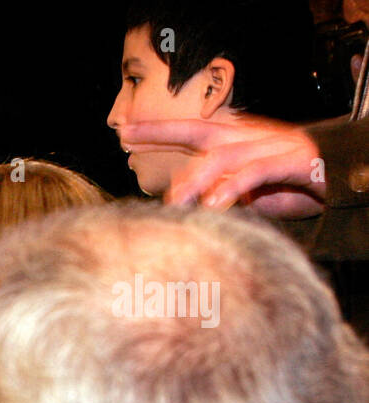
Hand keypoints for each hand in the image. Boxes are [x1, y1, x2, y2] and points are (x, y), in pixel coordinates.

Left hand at [122, 117, 325, 219]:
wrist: (343, 181)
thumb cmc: (292, 190)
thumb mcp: (248, 197)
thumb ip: (219, 196)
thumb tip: (186, 209)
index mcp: (240, 140)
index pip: (192, 130)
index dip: (159, 130)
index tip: (124, 132)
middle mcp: (254, 136)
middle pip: (203, 136)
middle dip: (166, 144)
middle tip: (136, 161)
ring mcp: (275, 145)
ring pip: (225, 155)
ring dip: (196, 181)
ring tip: (176, 205)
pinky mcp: (295, 160)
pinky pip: (256, 171)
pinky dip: (232, 187)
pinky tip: (215, 205)